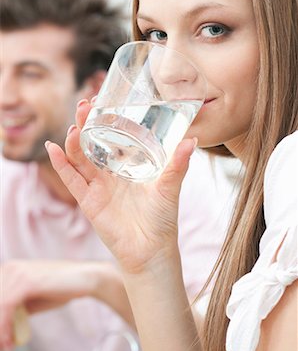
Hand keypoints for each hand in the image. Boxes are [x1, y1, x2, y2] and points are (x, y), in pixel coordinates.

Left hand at [0, 259, 122, 350]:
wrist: (85, 278)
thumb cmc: (60, 289)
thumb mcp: (32, 301)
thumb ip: (16, 310)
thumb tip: (2, 327)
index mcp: (10, 270)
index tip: (0, 339)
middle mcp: (10, 268)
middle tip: (2, 346)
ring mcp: (18, 272)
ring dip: (0, 330)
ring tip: (6, 347)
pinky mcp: (27, 281)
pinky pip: (7, 306)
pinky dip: (5, 327)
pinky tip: (11, 341)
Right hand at [46, 100, 196, 274]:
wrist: (153, 250)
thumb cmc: (162, 219)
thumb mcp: (170, 186)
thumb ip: (178, 164)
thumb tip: (191, 140)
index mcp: (125, 167)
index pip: (110, 138)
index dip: (103, 120)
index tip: (102, 100)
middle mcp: (108, 175)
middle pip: (90, 144)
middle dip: (85, 123)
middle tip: (84, 104)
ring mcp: (97, 187)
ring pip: (79, 159)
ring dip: (73, 141)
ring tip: (75, 125)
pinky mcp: (89, 202)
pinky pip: (72, 181)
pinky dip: (61, 165)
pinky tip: (53, 148)